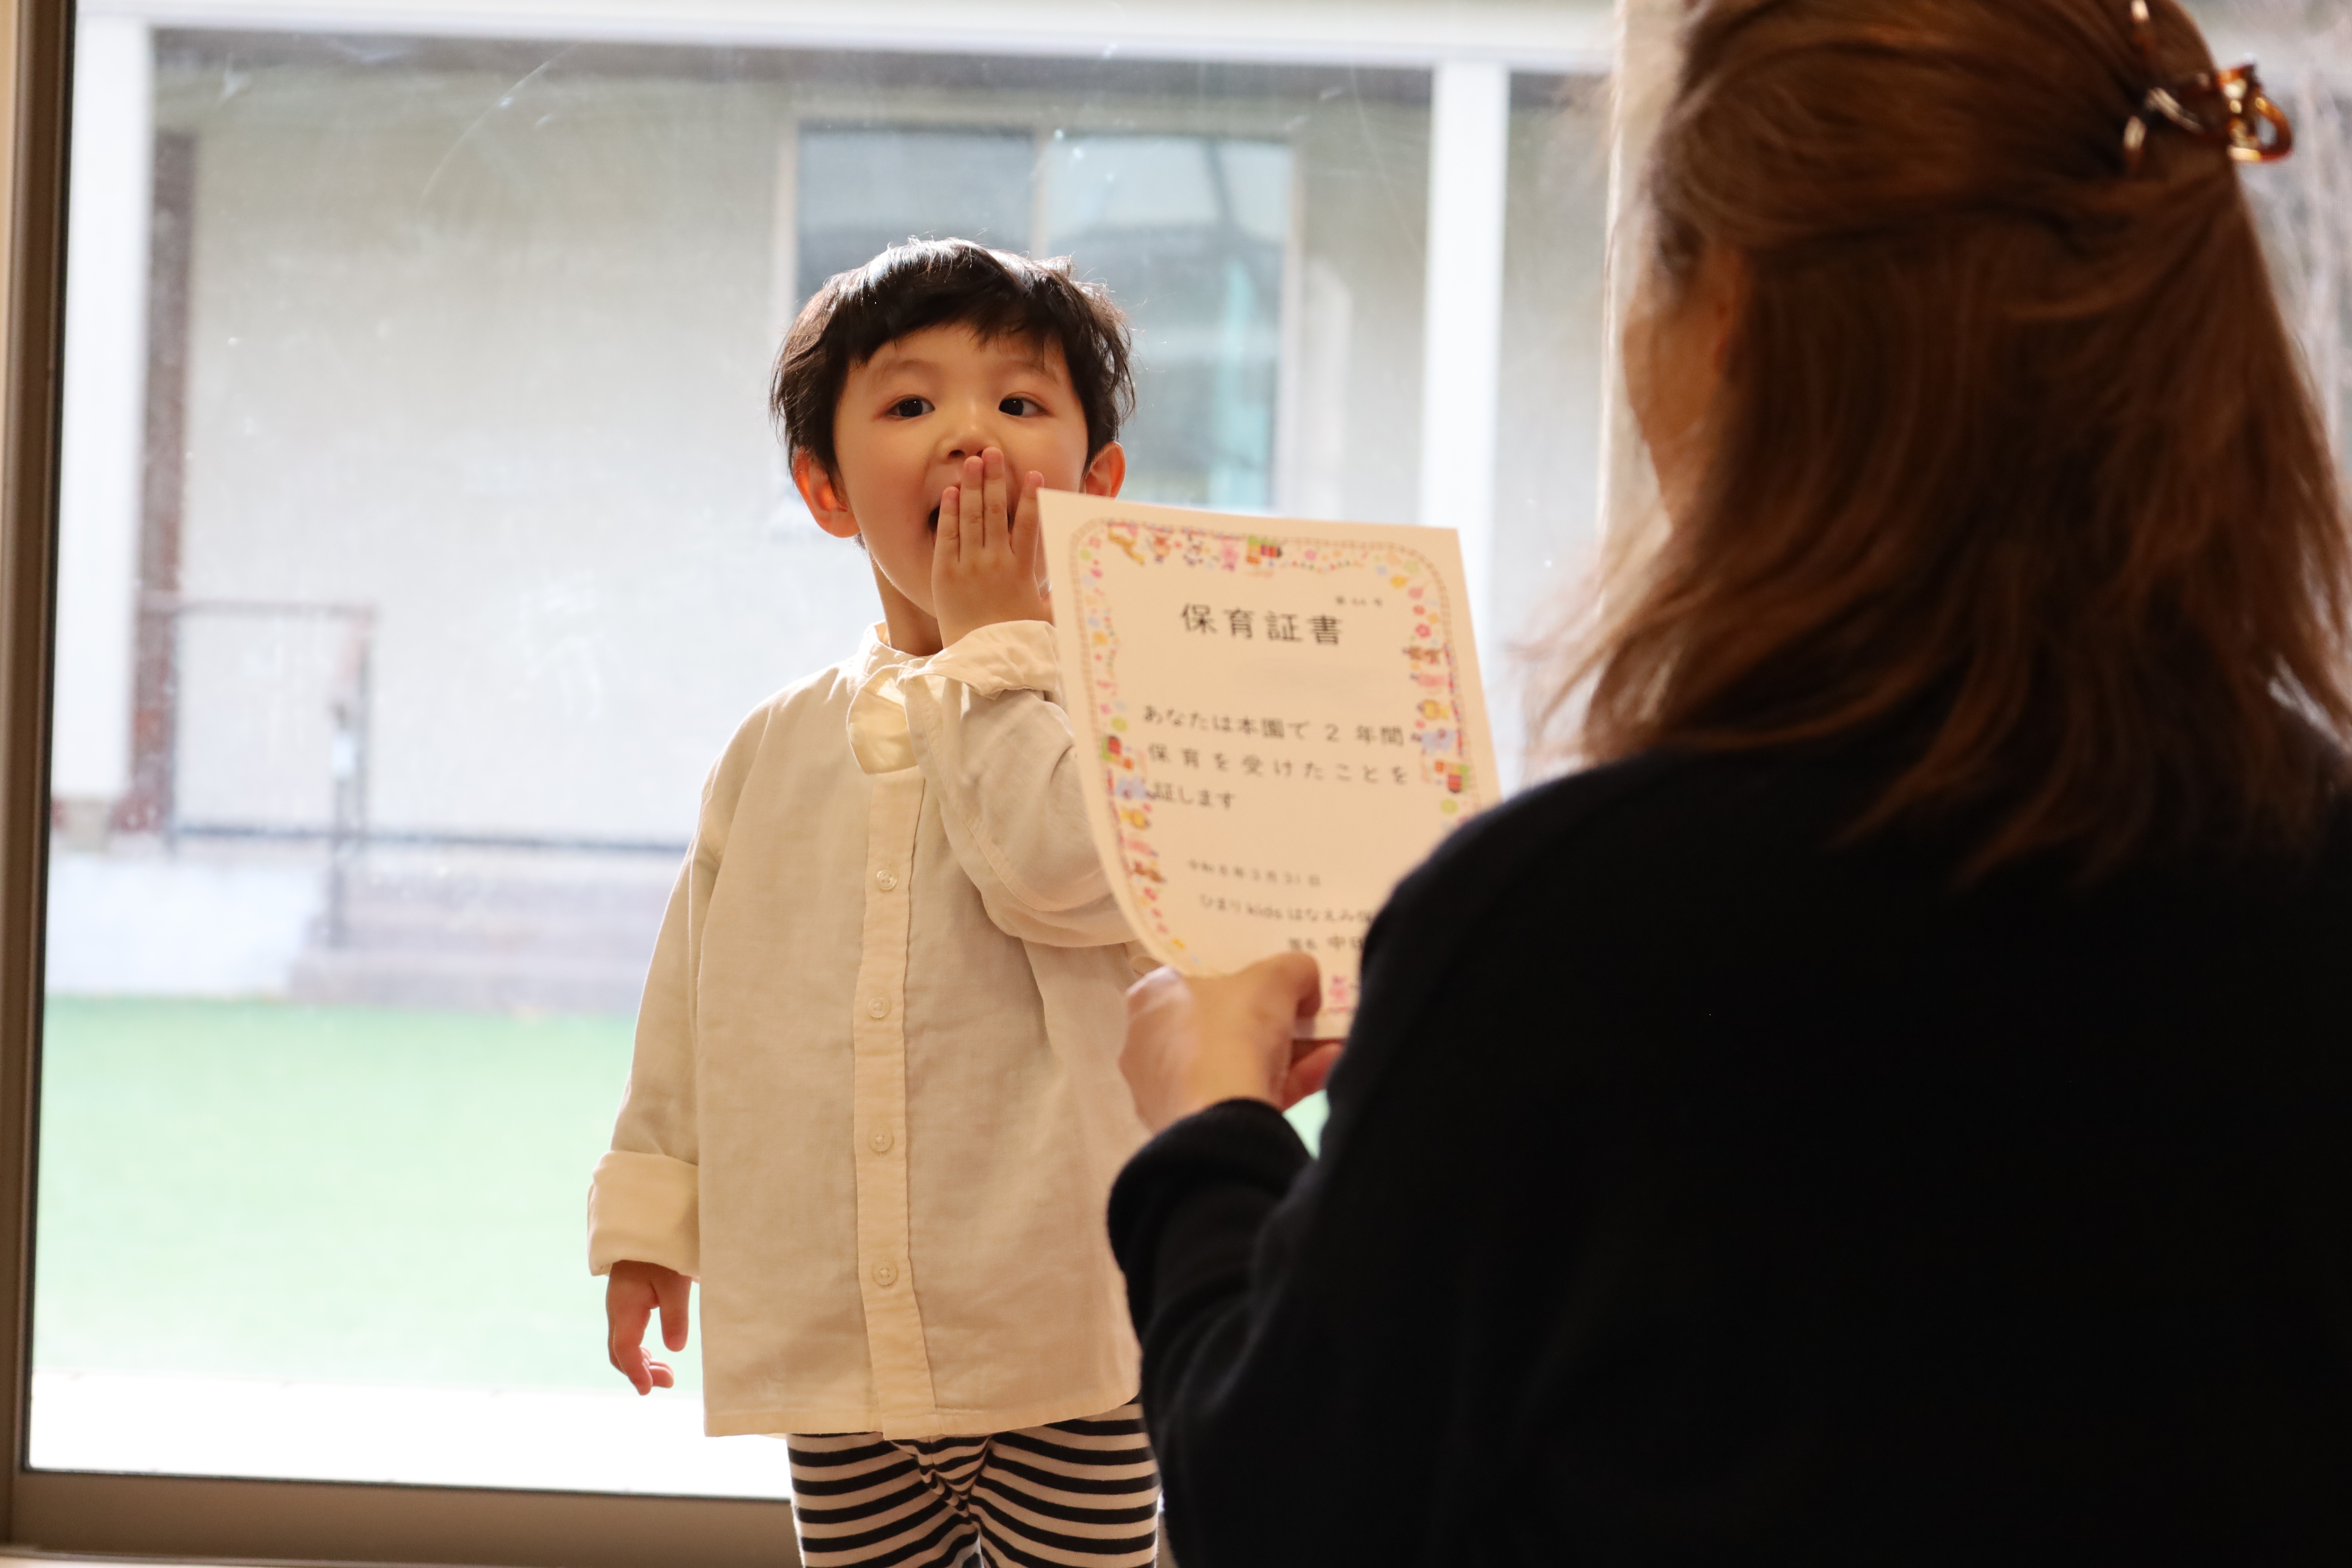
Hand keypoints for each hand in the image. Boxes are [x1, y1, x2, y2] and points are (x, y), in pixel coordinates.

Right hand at [606, 1259, 691, 1395]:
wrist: (646, 1226)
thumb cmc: (663, 1252)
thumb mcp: (675, 1282)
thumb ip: (675, 1314)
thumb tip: (675, 1348)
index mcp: (624, 1307)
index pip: (624, 1349)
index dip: (636, 1372)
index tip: (649, 1390)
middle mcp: (617, 1311)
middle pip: (619, 1353)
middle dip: (640, 1372)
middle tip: (669, 1381)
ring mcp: (619, 1307)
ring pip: (622, 1346)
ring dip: (641, 1363)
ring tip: (666, 1373)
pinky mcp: (627, 1303)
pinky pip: (626, 1335)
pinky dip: (638, 1351)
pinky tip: (653, 1355)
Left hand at [933, 447, 1051, 645]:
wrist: (982, 661)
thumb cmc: (1016, 640)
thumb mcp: (1044, 618)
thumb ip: (1060, 598)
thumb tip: (1086, 589)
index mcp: (1022, 571)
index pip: (1028, 526)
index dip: (1031, 497)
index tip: (1032, 474)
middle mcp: (996, 563)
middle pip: (996, 512)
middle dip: (995, 479)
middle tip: (993, 452)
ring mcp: (969, 566)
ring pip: (972, 518)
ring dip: (973, 486)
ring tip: (974, 460)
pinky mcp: (946, 574)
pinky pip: (947, 536)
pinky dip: (950, 512)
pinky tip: (953, 492)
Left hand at [1120, 957, 1343, 1132]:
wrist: (1222, 1122)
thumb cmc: (1231, 1033)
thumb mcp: (1274, 978)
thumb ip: (1293, 969)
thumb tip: (1306, 984)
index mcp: (1152, 999)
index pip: (1194, 979)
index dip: (1239, 977)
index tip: (1275, 983)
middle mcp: (1150, 1045)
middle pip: (1224, 1024)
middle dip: (1275, 1021)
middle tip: (1310, 1015)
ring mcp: (1170, 1091)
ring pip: (1238, 1064)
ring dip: (1292, 1053)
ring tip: (1332, 1043)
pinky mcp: (1194, 1127)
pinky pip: (1243, 1096)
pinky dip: (1286, 1083)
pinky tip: (1326, 1070)